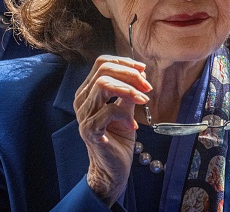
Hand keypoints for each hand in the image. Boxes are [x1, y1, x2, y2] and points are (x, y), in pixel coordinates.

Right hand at [73, 55, 150, 205]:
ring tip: (143, 100)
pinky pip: (108, 110)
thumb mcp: (126, 109)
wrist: (113, 168)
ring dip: (129, 90)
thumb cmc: (118, 138)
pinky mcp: (90, 130)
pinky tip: (133, 125)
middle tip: (147, 87)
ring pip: (103, 85)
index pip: (101, 64)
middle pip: (103, 71)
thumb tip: (140, 74)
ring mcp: (83, 115)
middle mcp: (82, 100)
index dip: (123, 62)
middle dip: (130, 74)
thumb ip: (128, 92)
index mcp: (88, 92)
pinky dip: (125, 114)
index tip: (142, 70)